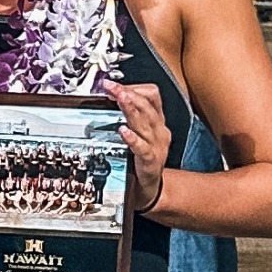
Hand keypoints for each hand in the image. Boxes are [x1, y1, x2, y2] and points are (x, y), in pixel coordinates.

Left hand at [105, 80, 168, 211]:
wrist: (150, 187)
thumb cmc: (142, 157)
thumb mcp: (139, 132)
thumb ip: (129, 115)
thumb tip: (112, 96)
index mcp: (157, 121)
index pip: (152, 95)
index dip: (134, 87)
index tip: (114, 84)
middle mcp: (159, 131)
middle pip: (147, 106)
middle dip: (129, 93)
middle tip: (111, 87)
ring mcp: (157, 145)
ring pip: (146, 122)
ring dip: (131, 109)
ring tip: (120, 98)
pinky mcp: (150, 160)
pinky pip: (142, 147)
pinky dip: (133, 138)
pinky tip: (123, 131)